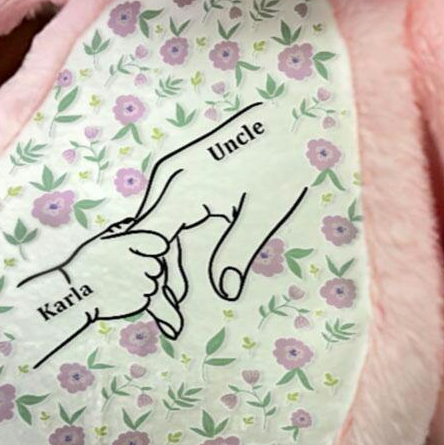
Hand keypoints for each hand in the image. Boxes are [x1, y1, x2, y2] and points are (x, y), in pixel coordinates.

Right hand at [16, 226, 183, 368]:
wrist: (75, 294)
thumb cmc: (85, 265)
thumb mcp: (100, 241)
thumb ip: (120, 231)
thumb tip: (132, 223)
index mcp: (133, 244)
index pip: (160, 244)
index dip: (153, 249)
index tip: (144, 253)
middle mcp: (141, 262)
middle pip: (156, 266)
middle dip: (145, 268)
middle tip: (125, 271)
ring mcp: (143, 283)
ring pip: (152, 284)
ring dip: (142, 284)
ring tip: (120, 284)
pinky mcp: (140, 302)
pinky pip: (145, 298)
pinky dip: (136, 297)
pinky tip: (119, 295)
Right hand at [124, 103, 306, 301]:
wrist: (294, 121)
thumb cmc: (281, 162)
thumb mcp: (261, 211)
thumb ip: (237, 251)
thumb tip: (223, 290)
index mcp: (181, 187)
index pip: (150, 241)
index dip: (153, 279)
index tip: (162, 314)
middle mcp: (169, 180)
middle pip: (150, 238)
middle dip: (157, 281)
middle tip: (169, 323)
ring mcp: (176, 177)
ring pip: (159, 231)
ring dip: (166, 269)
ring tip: (173, 314)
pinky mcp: (188, 179)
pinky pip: (172, 219)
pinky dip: (175, 250)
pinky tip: (183, 282)